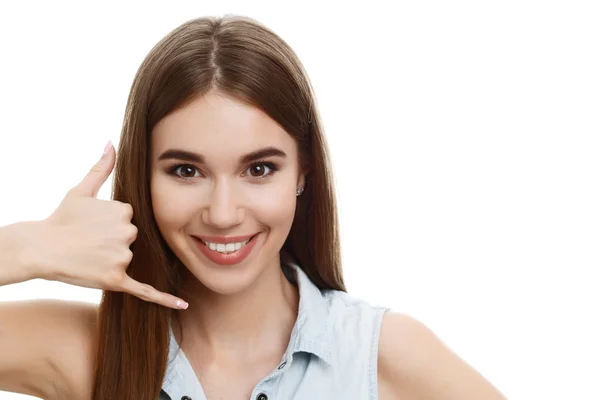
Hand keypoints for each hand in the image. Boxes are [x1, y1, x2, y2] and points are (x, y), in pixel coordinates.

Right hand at [35, 141, 187, 309]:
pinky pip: (145, 290)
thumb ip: (102, 167)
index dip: (113, 224)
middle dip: (115, 241)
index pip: (132, 219)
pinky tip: (183, 306)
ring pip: (130, 258)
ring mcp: (122, 257)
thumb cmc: (61, 218)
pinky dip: (164, 299)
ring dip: (114, 258)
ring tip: (89, 253)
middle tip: (90, 240)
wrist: (39, 248)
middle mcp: (127, 233)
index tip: (96, 224)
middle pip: (133, 239)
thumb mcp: (82, 189)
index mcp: (125, 211)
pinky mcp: (116, 279)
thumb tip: (111, 142)